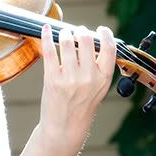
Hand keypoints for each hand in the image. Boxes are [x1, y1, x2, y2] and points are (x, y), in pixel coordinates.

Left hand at [38, 23, 116, 151]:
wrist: (65, 127)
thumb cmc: (82, 105)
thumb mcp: (99, 88)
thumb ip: (99, 67)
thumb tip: (94, 40)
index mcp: (104, 78)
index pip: (109, 48)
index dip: (105, 34)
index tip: (100, 29)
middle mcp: (89, 77)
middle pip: (86, 40)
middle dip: (81, 31)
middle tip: (77, 33)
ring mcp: (70, 78)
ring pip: (67, 42)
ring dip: (65, 33)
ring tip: (64, 35)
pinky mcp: (52, 78)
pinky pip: (49, 51)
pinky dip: (47, 36)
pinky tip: (46, 29)